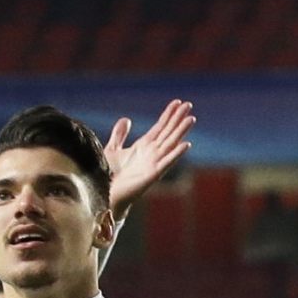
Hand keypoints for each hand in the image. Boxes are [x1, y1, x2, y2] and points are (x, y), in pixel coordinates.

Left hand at [105, 99, 195, 214]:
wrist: (107, 195)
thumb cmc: (110, 176)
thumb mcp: (113, 149)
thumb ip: (120, 135)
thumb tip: (127, 119)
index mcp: (144, 146)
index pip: (160, 127)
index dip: (168, 114)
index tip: (178, 102)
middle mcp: (152, 153)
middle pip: (168, 131)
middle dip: (178, 118)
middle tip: (189, 104)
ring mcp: (154, 163)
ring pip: (171, 143)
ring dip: (181, 131)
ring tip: (191, 119)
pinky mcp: (153, 175)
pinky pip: (167, 163)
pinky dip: (176, 154)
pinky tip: (186, 144)